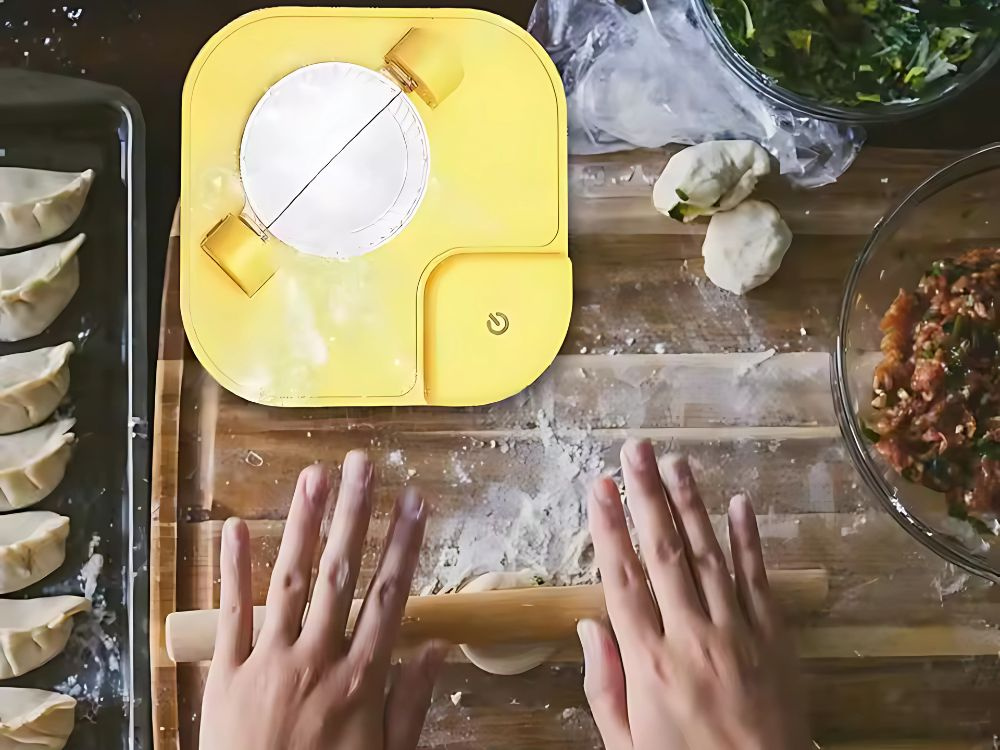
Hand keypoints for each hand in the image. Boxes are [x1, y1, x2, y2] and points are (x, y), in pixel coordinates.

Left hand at [200, 451, 446, 749]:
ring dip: (303, 525)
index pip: (389, 596)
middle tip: (362, 464)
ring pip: (290, 581)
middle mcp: (318, 658)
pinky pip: (230, 616)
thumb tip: (438, 647)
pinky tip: (235, 528)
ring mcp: (270, 662)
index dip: (404, 544)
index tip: (414, 500)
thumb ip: (412, 701)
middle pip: (341, 574)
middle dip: (354, 514)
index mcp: (362, 678)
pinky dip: (233, 571)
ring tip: (314, 477)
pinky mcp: (225, 674)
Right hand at [579, 439, 809, 749]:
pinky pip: (759, 581)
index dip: (608, 528)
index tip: (598, 486)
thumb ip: (604, 685)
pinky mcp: (775, 640)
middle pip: (664, 553)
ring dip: (691, 505)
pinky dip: (749, 540)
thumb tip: (587, 624)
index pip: (622, 580)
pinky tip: (738, 503)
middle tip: (635, 451)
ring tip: (675, 463)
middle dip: (647, 496)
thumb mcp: (626, 746)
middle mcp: (693, 637)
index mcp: (650, 664)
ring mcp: (739, 635)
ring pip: (709, 556)